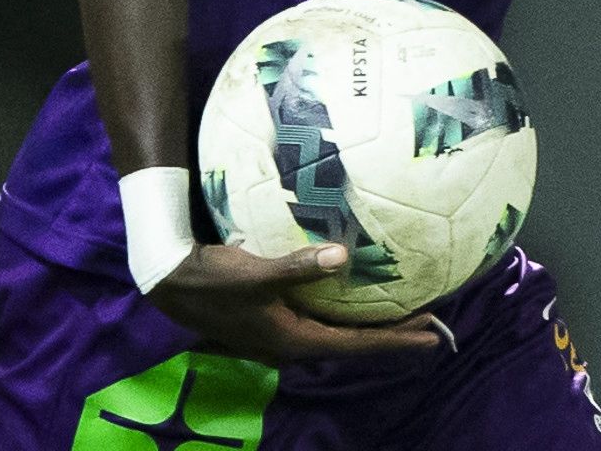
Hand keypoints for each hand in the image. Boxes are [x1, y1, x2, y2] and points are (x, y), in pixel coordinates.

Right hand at [146, 242, 446, 368]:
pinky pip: (322, 321)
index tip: (432, 336)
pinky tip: (356, 299)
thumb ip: (298, 267)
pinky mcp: (274, 320)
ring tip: (404, 313)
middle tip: (431, 325)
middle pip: (353, 343)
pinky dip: (346, 314)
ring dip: (371, 325)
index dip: (396, 340)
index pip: (357, 344)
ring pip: (338, 333)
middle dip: (392, 335)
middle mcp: (292, 343)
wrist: (169, 283)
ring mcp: (282, 334)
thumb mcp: (254, 274)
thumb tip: (344, 256)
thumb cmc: (212, 280)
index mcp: (294, 340)